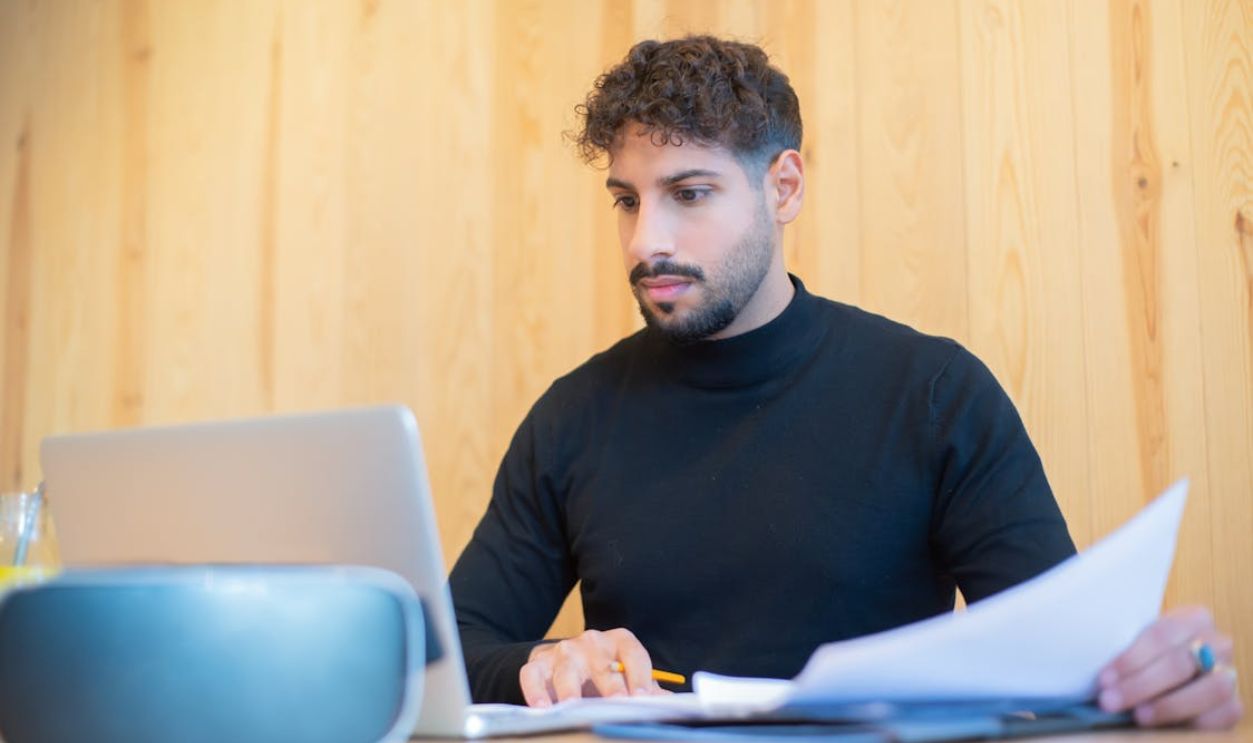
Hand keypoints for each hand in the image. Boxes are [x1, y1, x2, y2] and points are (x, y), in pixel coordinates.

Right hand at [519, 628, 663, 706]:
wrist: (569, 662)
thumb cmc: (606, 674)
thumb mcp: (629, 677)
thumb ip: (648, 689)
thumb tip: (673, 706)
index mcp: (620, 641)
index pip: (633, 654)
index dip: (640, 676)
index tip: (645, 698)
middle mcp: (592, 642)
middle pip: (601, 661)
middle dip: (610, 684)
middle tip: (617, 703)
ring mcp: (564, 651)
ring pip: (567, 666)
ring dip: (570, 687)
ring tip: (573, 706)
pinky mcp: (539, 663)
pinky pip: (533, 674)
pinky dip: (535, 690)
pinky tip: (542, 708)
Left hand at [1098, 606, 1241, 727]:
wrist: (1174, 677)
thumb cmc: (1149, 657)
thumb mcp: (1139, 646)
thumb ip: (1126, 654)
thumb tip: (1101, 675)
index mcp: (1193, 618)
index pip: (1160, 635)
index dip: (1131, 658)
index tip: (1104, 678)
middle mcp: (1217, 643)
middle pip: (1180, 663)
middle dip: (1141, 684)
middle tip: (1110, 700)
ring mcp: (1230, 674)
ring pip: (1210, 688)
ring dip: (1170, 705)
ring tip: (1139, 715)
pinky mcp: (1233, 705)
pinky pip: (1222, 714)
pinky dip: (1194, 721)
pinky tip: (1165, 727)